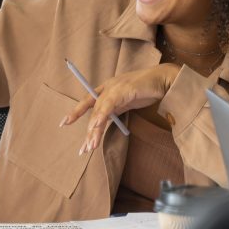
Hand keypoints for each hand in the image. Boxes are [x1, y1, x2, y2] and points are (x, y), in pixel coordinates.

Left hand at [60, 63, 180, 154]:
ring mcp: (114, 87)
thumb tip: (103, 122)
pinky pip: (109, 105)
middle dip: (89, 131)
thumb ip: (115, 109)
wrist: (164, 79)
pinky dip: (102, 115)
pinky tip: (96, 126)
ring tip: (91, 145)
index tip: (64, 123)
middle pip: (92, 110)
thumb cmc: (147, 90)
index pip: (88, 101)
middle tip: (83, 149)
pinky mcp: (123, 90)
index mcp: (106, 89)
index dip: (76, 112)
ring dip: (95, 129)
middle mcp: (107, 87)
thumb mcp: (126, 101)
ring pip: (99, 110)